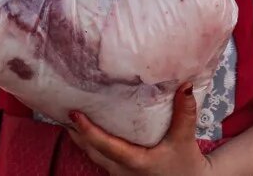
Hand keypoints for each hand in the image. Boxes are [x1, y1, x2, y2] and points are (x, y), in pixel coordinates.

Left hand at [66, 84, 212, 175]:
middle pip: (91, 151)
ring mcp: (120, 174)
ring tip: (74, 119)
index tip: (74, 114)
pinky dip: (93, 144)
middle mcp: (122, 170)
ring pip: (94, 156)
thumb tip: (185, 85)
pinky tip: (93, 133)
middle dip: (77, 132)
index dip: (87, 130)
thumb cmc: (185, 167)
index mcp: (134, 162)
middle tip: (66, 110)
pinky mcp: (123, 174)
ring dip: (83, 139)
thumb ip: (184, 113)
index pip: (105, 146)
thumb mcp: (185, 141)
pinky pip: (102, 158)